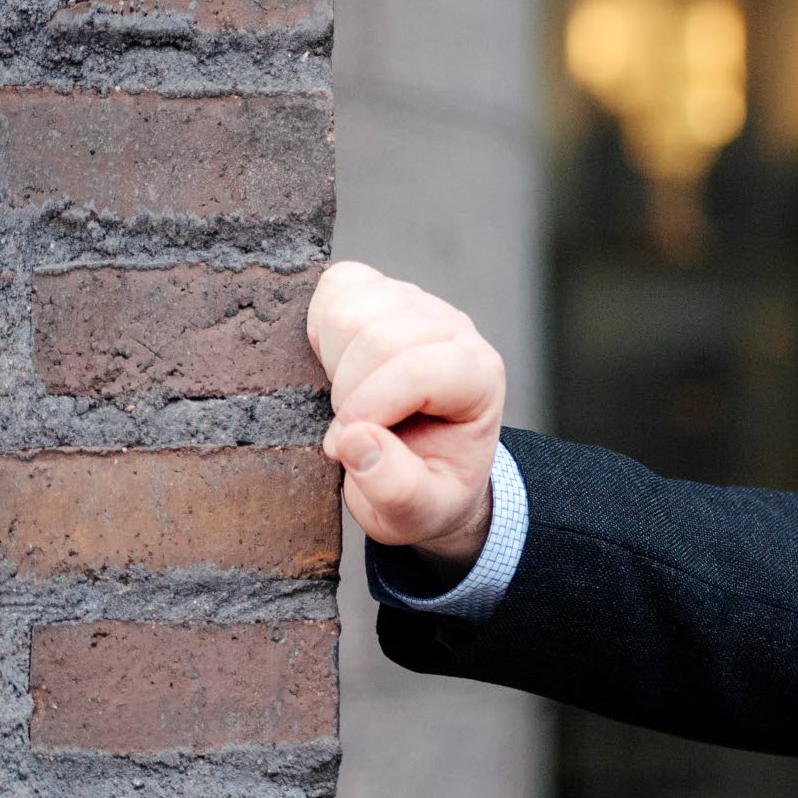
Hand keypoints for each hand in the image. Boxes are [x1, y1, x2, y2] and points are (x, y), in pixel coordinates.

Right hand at [306, 259, 507, 567]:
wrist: (424, 469)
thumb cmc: (425, 487)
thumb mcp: (418, 513)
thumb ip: (395, 488)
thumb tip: (356, 440)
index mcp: (478, 378)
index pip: (417, 369)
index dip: (368, 408)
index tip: (343, 448)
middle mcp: (454, 331)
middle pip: (376, 335)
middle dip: (345, 389)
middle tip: (347, 428)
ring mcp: (418, 306)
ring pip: (350, 306)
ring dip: (330, 359)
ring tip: (343, 398)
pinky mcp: (382, 294)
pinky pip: (337, 284)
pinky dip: (319, 323)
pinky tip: (332, 364)